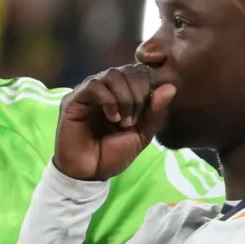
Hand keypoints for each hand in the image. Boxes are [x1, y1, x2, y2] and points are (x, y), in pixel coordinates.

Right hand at [53, 64, 175, 181]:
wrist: (90, 173)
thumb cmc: (113, 154)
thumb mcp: (142, 134)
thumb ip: (155, 112)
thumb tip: (171, 87)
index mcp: (120, 93)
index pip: (138, 71)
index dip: (148, 86)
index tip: (148, 111)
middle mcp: (104, 88)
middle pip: (126, 70)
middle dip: (137, 94)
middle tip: (134, 121)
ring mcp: (87, 92)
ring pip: (111, 75)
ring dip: (124, 98)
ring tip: (124, 122)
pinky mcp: (73, 100)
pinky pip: (94, 86)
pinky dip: (108, 100)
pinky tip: (112, 118)